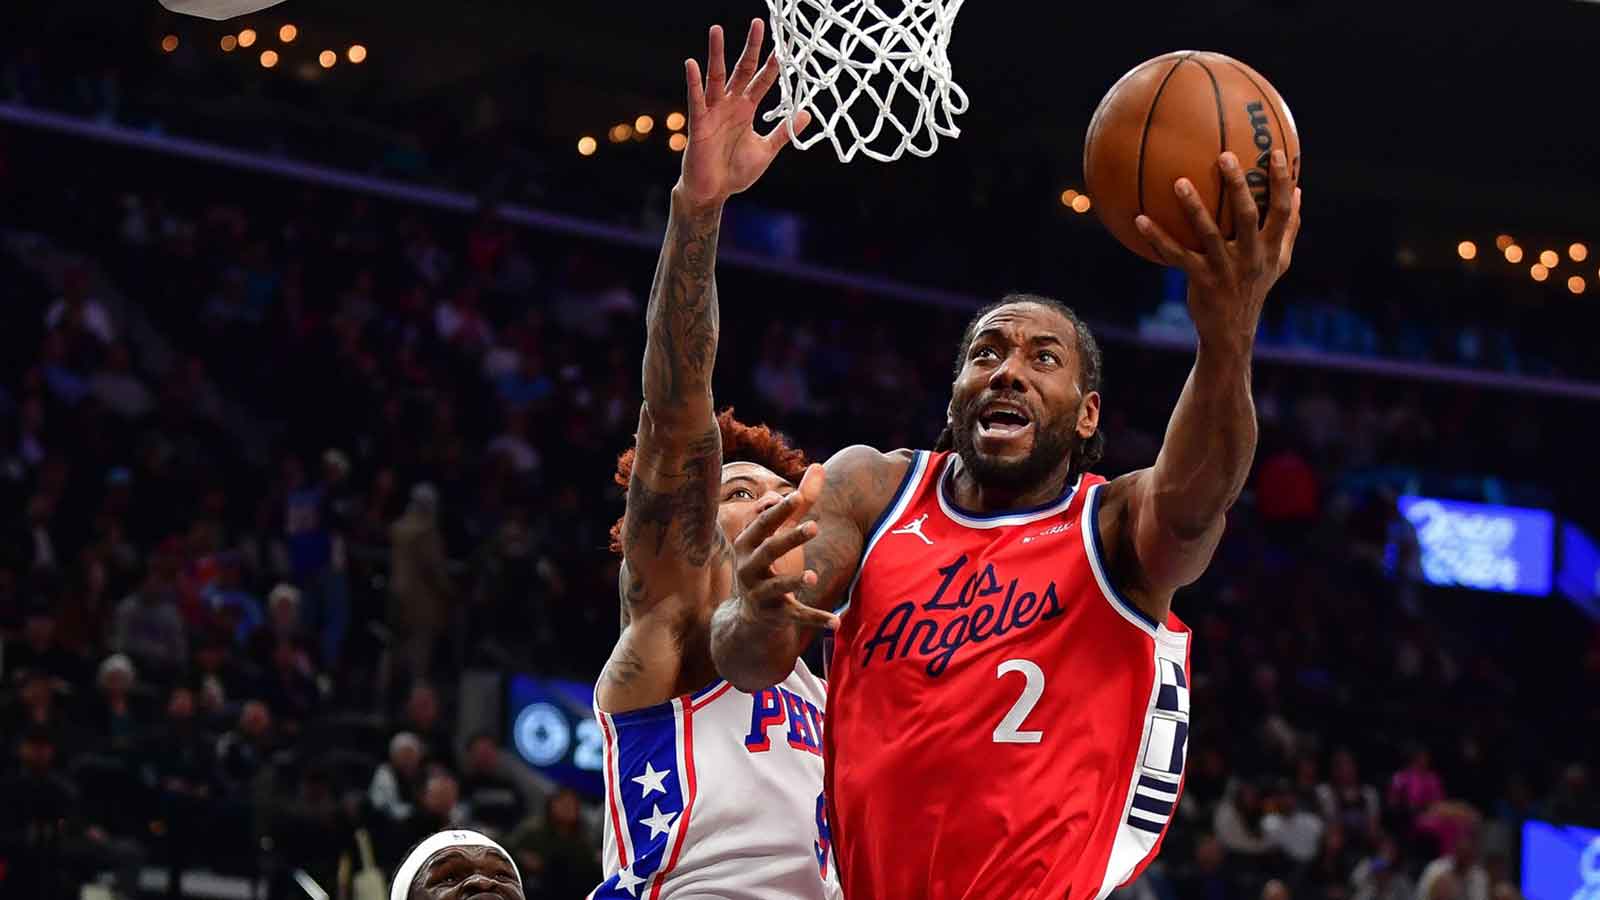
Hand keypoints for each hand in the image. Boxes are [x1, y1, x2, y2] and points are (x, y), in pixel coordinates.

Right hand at [678, 20, 811, 209]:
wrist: (713, 193)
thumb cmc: (735, 172)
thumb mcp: (766, 150)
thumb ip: (784, 131)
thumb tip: (806, 114)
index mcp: (747, 110)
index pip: (763, 80)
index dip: (775, 64)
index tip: (786, 45)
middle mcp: (731, 105)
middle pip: (742, 70)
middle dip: (751, 48)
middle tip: (759, 23)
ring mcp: (714, 112)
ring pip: (716, 77)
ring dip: (717, 54)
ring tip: (716, 29)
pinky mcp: (699, 124)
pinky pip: (697, 100)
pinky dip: (694, 82)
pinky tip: (692, 64)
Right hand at [732, 464, 839, 630]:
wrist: (749, 615)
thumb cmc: (767, 562)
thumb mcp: (780, 532)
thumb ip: (801, 502)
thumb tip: (818, 465)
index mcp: (748, 544)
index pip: (762, 524)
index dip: (778, 510)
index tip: (797, 496)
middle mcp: (748, 568)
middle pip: (768, 551)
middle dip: (789, 539)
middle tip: (814, 526)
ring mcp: (760, 593)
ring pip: (777, 586)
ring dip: (793, 581)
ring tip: (812, 577)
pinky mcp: (774, 614)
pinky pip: (796, 615)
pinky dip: (814, 618)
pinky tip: (835, 621)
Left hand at [1136, 149, 1302, 348]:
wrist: (1232, 331)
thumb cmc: (1254, 287)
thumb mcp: (1279, 262)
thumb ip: (1289, 228)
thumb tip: (1300, 191)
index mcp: (1271, 248)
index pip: (1281, 211)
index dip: (1281, 183)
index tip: (1276, 152)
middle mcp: (1251, 257)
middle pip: (1247, 215)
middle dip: (1238, 185)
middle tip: (1225, 156)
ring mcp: (1225, 269)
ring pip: (1209, 233)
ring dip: (1193, 207)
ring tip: (1178, 182)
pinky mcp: (1201, 280)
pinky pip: (1177, 255)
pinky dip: (1158, 238)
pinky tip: (1140, 219)